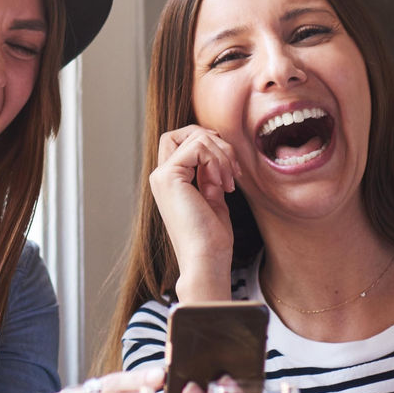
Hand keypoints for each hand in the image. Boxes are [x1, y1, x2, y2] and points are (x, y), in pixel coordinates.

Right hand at [148, 127, 237, 300]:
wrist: (206, 260)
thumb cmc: (212, 238)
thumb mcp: (213, 196)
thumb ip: (210, 172)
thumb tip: (216, 148)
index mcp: (170, 181)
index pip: (182, 141)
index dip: (208, 143)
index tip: (229, 167)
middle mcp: (161, 176)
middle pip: (184, 132)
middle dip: (215, 142)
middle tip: (233, 169)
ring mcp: (162, 175)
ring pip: (196, 137)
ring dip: (222, 155)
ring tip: (229, 183)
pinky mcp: (168, 176)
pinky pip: (198, 146)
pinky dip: (217, 160)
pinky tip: (222, 185)